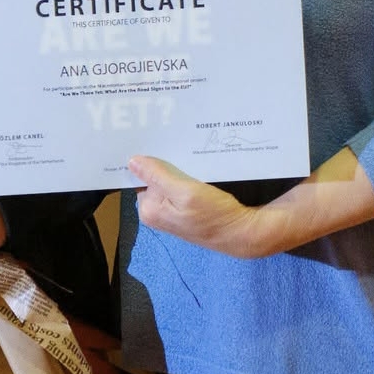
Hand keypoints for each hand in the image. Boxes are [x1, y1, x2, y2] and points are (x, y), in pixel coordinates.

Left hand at [129, 156, 275, 258]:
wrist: (241, 232)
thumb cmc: (213, 214)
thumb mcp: (185, 191)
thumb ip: (157, 176)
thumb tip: (132, 161)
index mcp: (148, 210)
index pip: (139, 177)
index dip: (148, 160)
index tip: (156, 141)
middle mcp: (155, 213)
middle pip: (153, 179)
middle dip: (164, 164)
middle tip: (176, 145)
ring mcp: (169, 212)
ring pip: (167, 181)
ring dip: (177, 169)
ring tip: (187, 154)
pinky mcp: (183, 211)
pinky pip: (178, 188)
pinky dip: (186, 177)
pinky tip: (195, 168)